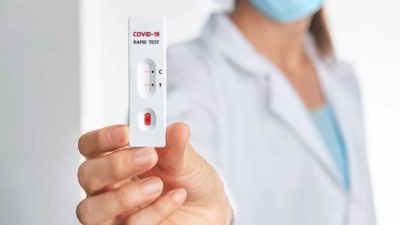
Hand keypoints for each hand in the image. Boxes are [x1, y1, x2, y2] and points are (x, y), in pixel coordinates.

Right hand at [76, 122, 232, 224]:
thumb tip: (177, 129)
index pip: (91, 146)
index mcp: (118, 159)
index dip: (102, 138)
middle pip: (86, 175)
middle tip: (148, 156)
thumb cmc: (190, 183)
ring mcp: (116, 213)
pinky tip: (175, 198)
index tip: (126, 132)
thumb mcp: (186, 159)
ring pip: (91, 210)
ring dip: (124, 196)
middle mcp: (110, 187)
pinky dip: (154, 212)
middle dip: (115, 164)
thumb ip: (176, 145)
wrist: (208, 212)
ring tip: (157, 185)